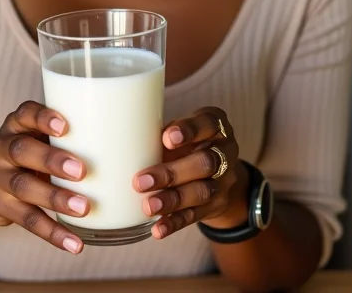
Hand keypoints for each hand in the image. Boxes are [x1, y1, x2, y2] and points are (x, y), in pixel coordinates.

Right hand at [0, 101, 88, 253]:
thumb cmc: (30, 152)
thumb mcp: (38, 135)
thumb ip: (67, 134)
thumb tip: (123, 139)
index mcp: (16, 124)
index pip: (25, 114)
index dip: (43, 118)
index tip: (65, 126)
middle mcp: (1, 147)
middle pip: (22, 150)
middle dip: (52, 161)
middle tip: (82, 171)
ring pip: (23, 187)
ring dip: (55, 198)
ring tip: (83, 208)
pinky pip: (26, 220)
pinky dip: (52, 233)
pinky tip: (74, 242)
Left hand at [133, 107, 245, 239]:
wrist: (218, 172)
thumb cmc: (189, 143)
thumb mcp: (181, 130)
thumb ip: (162, 134)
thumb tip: (125, 141)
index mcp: (215, 125)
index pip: (207, 124)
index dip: (189, 131)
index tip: (166, 138)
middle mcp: (225, 151)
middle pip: (205, 162)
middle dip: (172, 173)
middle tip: (141, 181)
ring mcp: (224, 181)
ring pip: (202, 191)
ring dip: (172, 200)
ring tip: (148, 206)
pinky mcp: (217, 205)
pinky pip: (196, 215)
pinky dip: (176, 223)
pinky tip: (158, 228)